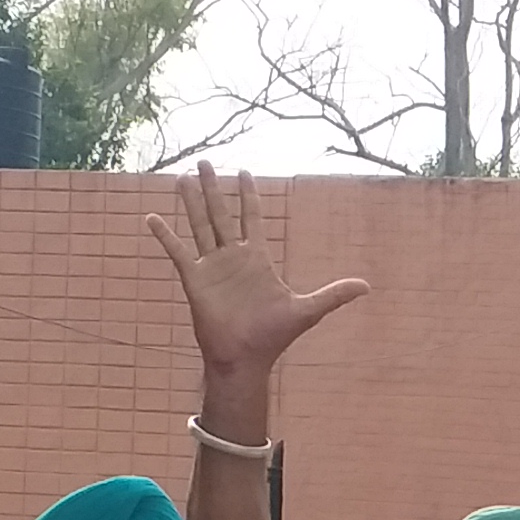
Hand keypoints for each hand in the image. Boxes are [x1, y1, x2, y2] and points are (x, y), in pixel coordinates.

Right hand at [145, 164, 370, 402]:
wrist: (246, 359)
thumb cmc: (273, 337)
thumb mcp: (307, 311)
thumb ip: (334, 295)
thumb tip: (367, 286)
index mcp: (258, 259)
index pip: (253, 218)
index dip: (249, 195)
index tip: (244, 171)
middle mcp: (233, 257)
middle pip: (222, 213)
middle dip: (215, 188)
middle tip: (206, 160)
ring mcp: (212, 267)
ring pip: (200, 225)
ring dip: (190, 202)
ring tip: (182, 176)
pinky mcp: (195, 280)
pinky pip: (178, 252)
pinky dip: (165, 235)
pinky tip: (152, 217)